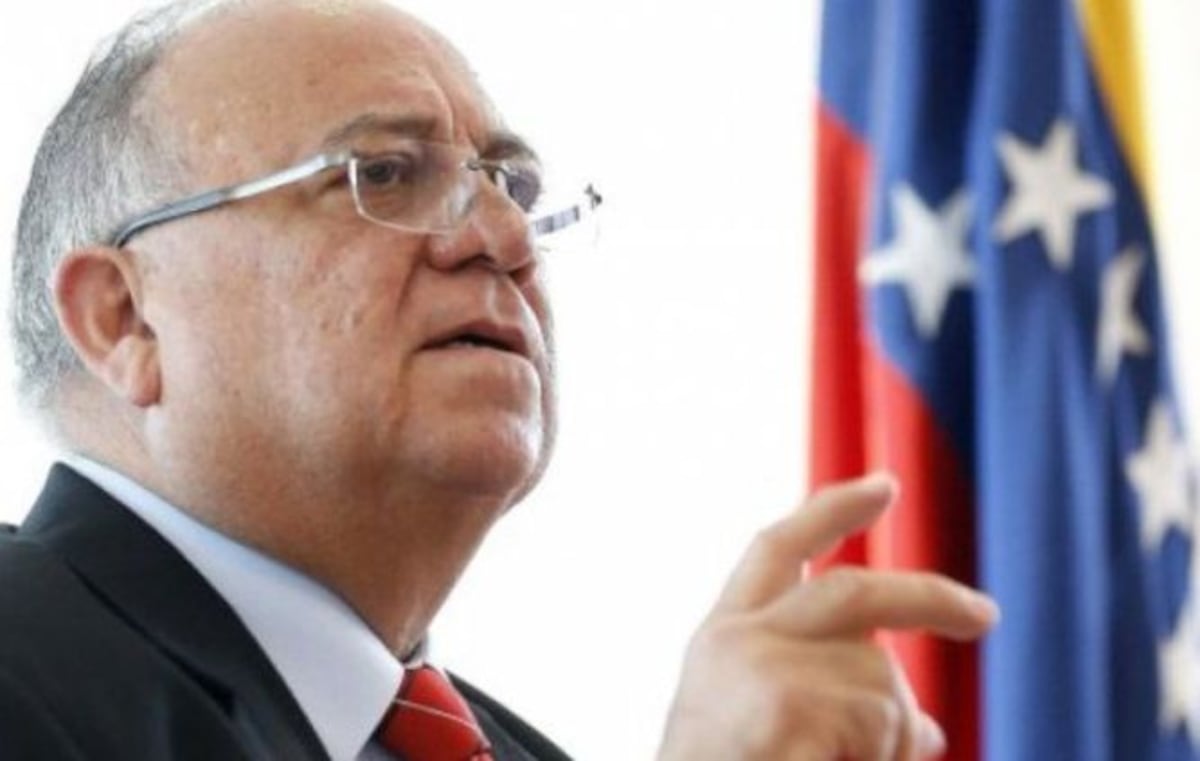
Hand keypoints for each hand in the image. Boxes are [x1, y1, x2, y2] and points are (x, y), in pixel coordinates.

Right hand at [656, 473, 998, 760]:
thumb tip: (927, 728)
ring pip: (882, 678)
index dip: (832, 511)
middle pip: (854, 591)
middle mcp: (739, 640)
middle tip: (986, 615)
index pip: (776, 549)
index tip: (884, 485)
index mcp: (723, 637)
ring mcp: (762, 668)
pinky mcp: (788, 707)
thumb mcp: (769, 731)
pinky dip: (885, 758)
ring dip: (892, 739)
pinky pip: (887, 728)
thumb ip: (831, 703)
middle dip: (928, 597)